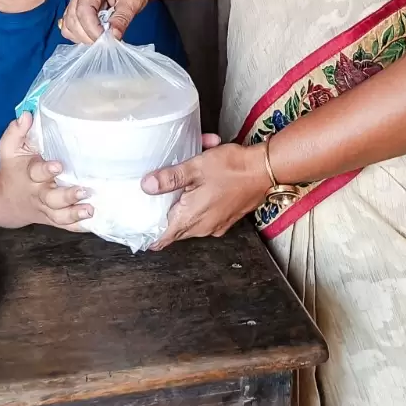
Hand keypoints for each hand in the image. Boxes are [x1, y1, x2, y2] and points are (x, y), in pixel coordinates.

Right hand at [0, 113, 93, 229]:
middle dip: (66, 196)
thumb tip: (27, 115)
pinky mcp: (53, 218)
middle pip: (51, 198)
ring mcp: (46, 208)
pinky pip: (65, 226)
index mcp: (29, 175)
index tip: (58, 166)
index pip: (37, 172)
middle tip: (83, 190)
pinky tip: (92, 222)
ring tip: (90, 210)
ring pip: (59, 216)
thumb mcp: (9, 148)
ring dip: (74, 214)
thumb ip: (17, 131)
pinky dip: (78, 226)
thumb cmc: (13, 169)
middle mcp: (38, 193)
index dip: (47, 170)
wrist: (6, 201)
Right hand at [60, 0, 152, 43]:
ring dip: (82, 36)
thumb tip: (113, 37)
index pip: (84, 9)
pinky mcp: (76, 3)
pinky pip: (69, 23)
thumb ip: (122, 18)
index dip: (93, 29)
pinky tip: (94, 34)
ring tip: (101, 38)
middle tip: (107, 42)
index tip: (107, 40)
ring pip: (68, 22)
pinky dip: (79, 33)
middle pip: (73, 17)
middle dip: (88, 35)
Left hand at [143, 139, 270, 247]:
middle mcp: (203, 227)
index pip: (164, 237)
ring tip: (184, 183)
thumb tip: (147, 186)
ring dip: (185, 204)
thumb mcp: (195, 168)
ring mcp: (216, 224)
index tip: (141, 233)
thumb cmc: (232, 168)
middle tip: (157, 201)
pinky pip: (206, 215)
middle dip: (167, 213)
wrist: (264, 170)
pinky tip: (202, 184)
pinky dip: (201, 202)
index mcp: (191, 218)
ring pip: (191, 219)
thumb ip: (169, 178)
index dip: (151, 236)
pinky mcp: (226, 218)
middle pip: (176, 227)